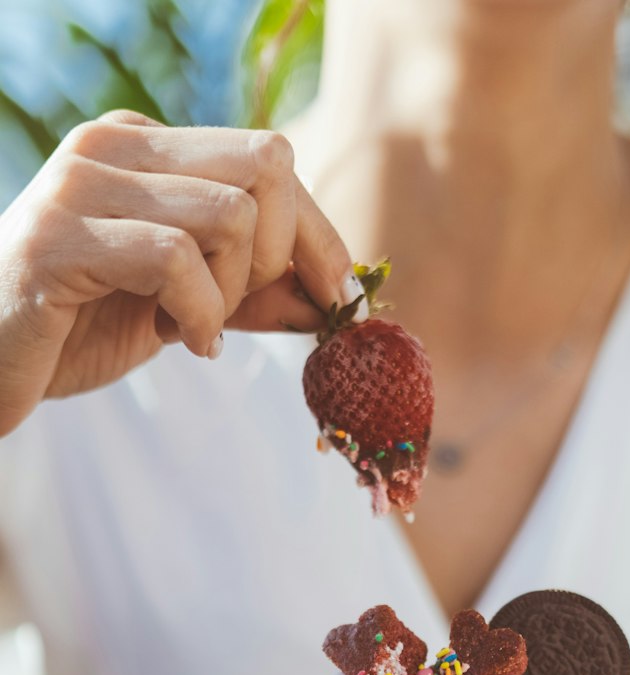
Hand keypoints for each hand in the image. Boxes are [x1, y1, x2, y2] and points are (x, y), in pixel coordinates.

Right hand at [0, 110, 360, 435]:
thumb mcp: (186, 306)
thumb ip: (253, 294)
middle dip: (282, 255)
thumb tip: (335, 300)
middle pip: (265, 164)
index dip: (319, 234)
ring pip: (228, 213)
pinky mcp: (58, 237)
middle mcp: (114, 146)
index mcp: (148, 148)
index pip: (270, 159)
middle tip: (241, 313)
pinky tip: (173, 340)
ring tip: (193, 330)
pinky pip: (174, 258)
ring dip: (232, 293)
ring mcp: (82, 183)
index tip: (337, 300)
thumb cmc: (80, 331)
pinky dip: (198, 313)